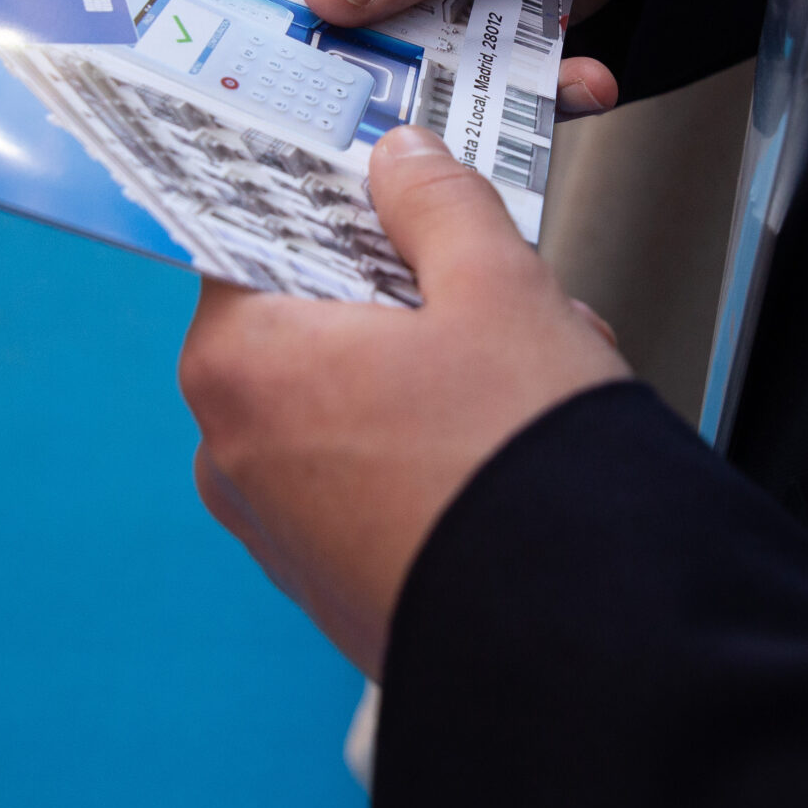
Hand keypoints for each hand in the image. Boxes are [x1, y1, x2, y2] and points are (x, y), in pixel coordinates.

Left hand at [179, 126, 630, 678]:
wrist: (574, 644)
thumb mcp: (496, 288)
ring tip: (533, 376)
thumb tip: (403, 163)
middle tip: (498, 289)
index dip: (340, 203)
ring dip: (441, 370)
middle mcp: (233, 452)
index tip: (400, 193)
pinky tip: (515, 444)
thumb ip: (439, 204)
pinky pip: (372, 475)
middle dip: (414, 294)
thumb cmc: (516, 471)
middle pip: (316, 319)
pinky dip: (436, 446)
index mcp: (240, 364)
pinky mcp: (332, 581)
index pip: (258, 234)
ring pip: (356, 399)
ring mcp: (279, 528)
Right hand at [298, 0, 663, 119]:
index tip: (251, 42)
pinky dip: (537, 88)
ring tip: (488, 121)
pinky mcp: (497, 22)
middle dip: (356, 59)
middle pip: (340, 8)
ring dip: (454, 90)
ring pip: (419, 54)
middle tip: (365, 112)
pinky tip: (584, 84)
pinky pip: (497, 71)